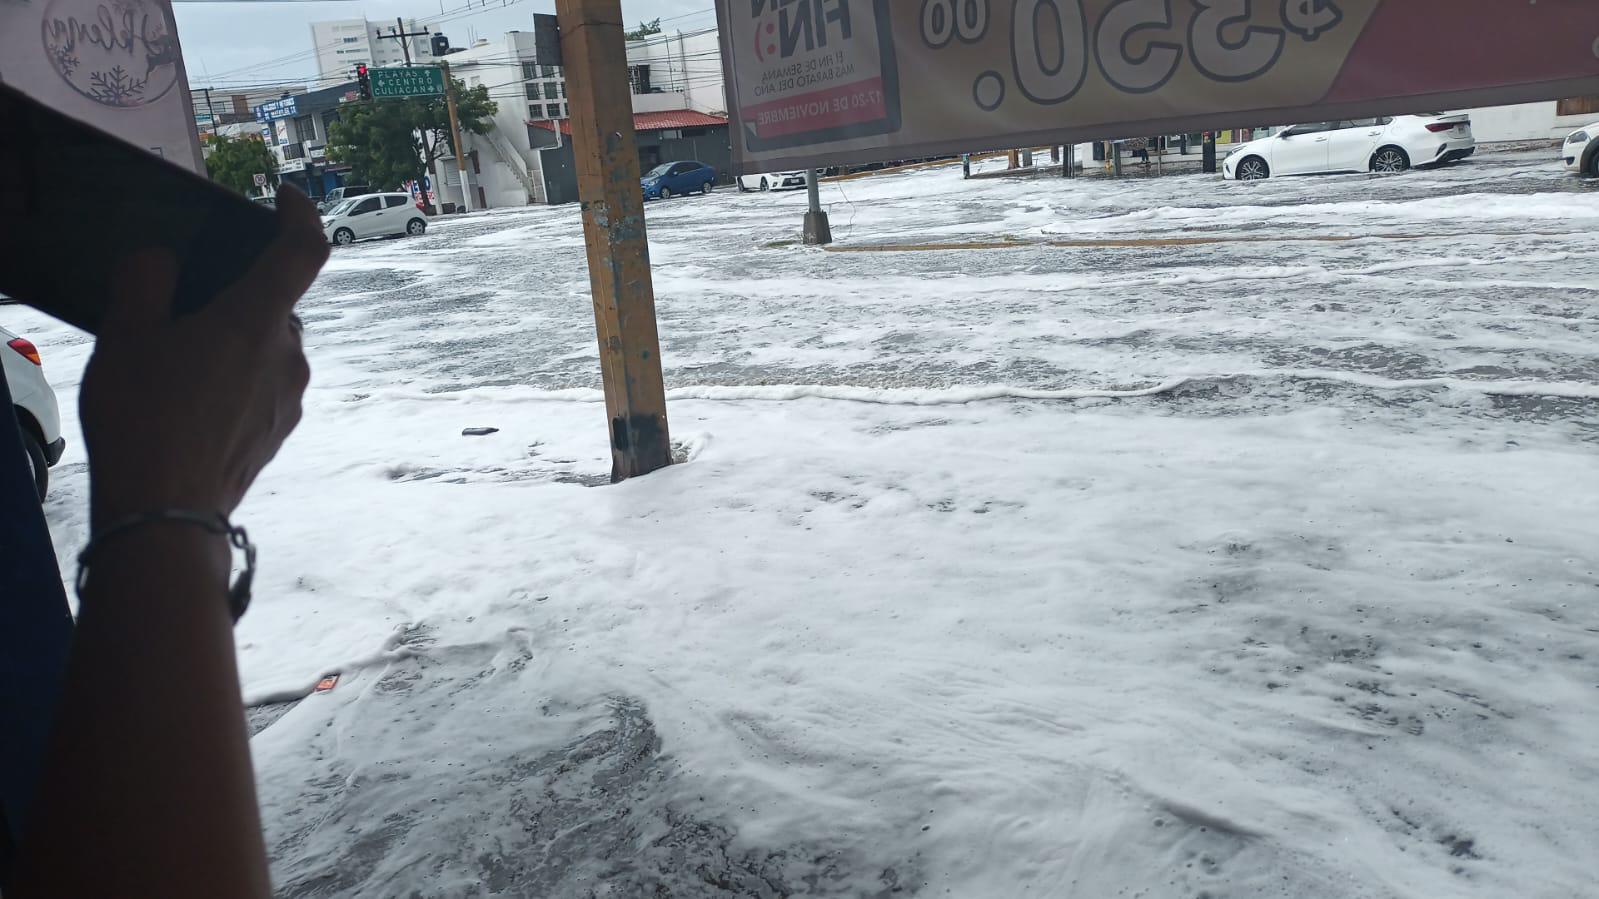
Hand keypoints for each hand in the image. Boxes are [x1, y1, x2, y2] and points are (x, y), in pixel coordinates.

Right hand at [81, 187, 327, 526]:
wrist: (166, 514)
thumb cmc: (144, 420)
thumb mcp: (125, 335)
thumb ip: (145, 280)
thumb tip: (162, 260)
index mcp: (257, 320)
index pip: (303, 250)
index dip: (300, 215)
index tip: (288, 198)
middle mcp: (288, 356)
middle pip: (275, 304)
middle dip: (237, 295)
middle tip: (183, 305)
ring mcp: (289, 397)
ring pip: (267, 347)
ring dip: (233, 342)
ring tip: (175, 362)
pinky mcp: (279, 430)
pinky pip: (263, 385)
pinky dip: (235, 378)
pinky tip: (188, 401)